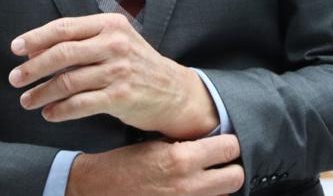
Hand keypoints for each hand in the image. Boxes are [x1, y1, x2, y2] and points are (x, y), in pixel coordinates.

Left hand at [9, 13, 217, 138]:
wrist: (172, 89)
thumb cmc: (136, 64)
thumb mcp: (117, 40)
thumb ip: (84, 39)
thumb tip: (37, 48)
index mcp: (111, 24)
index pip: (65, 28)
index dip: (36, 38)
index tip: (16, 49)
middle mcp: (115, 44)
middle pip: (63, 53)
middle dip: (33, 68)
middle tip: (15, 78)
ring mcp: (119, 71)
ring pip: (68, 81)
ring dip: (41, 93)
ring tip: (27, 100)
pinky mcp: (120, 96)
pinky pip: (80, 104)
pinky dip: (59, 111)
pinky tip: (49, 114)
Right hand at [66, 135, 244, 195]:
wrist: (96, 189)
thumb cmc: (124, 165)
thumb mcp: (157, 144)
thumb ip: (188, 145)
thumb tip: (214, 141)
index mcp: (181, 158)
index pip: (230, 148)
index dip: (229, 144)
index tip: (225, 144)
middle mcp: (187, 184)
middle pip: (235, 177)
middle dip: (231, 168)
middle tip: (221, 163)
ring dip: (218, 187)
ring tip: (204, 178)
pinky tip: (192, 191)